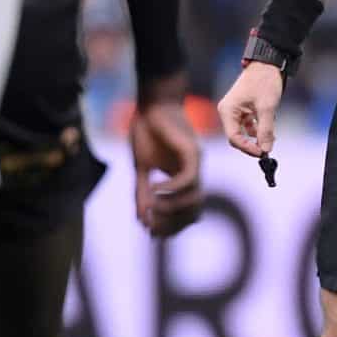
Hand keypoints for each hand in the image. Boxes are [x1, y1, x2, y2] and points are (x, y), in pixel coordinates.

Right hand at [129, 76, 206, 236]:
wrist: (151, 104)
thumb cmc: (147, 132)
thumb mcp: (141, 168)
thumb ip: (142, 193)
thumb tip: (141, 219)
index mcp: (183, 181)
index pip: (185, 214)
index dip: (171, 227)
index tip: (151, 233)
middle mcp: (193, 175)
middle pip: (194, 212)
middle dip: (172, 223)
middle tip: (151, 225)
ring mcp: (196, 164)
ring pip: (194, 198)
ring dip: (172, 208)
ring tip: (152, 206)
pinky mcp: (192, 152)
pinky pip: (188, 179)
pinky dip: (172, 188)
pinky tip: (154, 187)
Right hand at [219, 61, 284, 159]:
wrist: (268, 63)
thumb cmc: (264, 81)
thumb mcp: (267, 107)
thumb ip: (265, 129)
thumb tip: (265, 149)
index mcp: (228, 111)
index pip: (234, 138)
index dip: (247, 148)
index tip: (262, 153)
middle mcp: (228, 112)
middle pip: (237, 137)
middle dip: (252, 143)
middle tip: (268, 149)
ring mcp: (236, 110)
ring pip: (245, 132)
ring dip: (258, 136)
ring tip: (272, 137)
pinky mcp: (244, 109)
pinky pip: (249, 125)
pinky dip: (260, 129)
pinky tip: (271, 129)